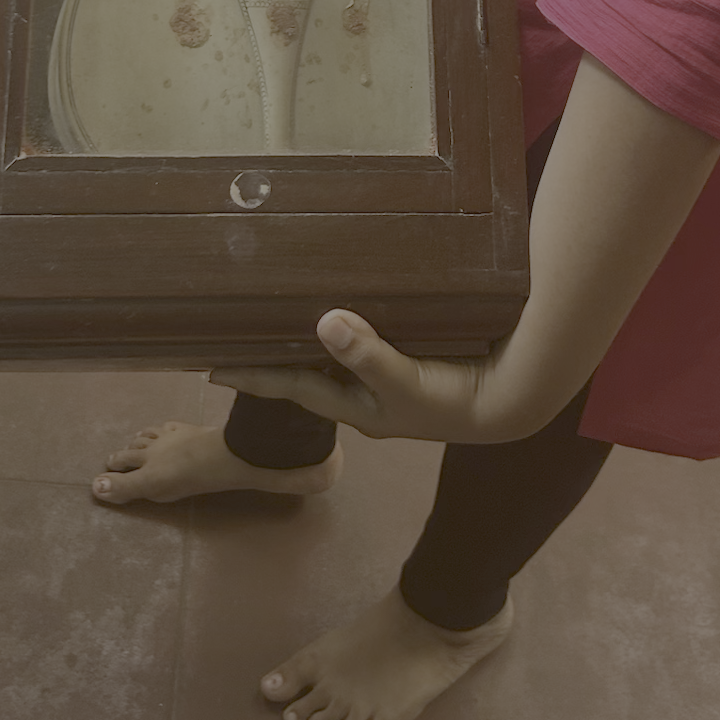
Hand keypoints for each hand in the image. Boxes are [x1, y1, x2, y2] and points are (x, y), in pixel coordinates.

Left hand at [210, 310, 517, 444]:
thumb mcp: (408, 380)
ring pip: (333, 361)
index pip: (292, 387)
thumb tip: (323, 322)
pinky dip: (343, 331)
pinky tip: (338, 310)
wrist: (510, 399)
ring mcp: (387, 382)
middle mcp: (365, 398)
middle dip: (273, 357)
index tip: (209, 366)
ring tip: (274, 319)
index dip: (252, 374)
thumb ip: (367, 354)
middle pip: (307, 376)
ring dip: (306, 343)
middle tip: (236, 334)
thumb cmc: (456, 396)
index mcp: (358, 408)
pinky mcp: (408, 363)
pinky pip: (363, 346)